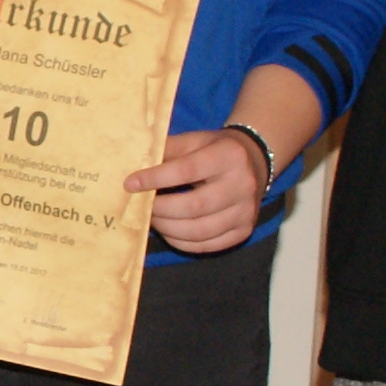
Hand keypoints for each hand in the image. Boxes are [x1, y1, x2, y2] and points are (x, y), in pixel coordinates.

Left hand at [130, 125, 268, 253]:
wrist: (255, 162)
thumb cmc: (216, 150)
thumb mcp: (194, 140)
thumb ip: (167, 150)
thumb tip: (133, 165)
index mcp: (229, 155)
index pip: (186, 170)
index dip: (155, 179)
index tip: (130, 184)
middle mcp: (242, 185)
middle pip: (193, 206)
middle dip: (160, 210)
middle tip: (142, 206)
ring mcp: (246, 212)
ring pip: (199, 231)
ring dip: (168, 229)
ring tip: (153, 219)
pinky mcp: (244, 231)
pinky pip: (207, 245)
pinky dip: (182, 242)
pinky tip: (169, 230)